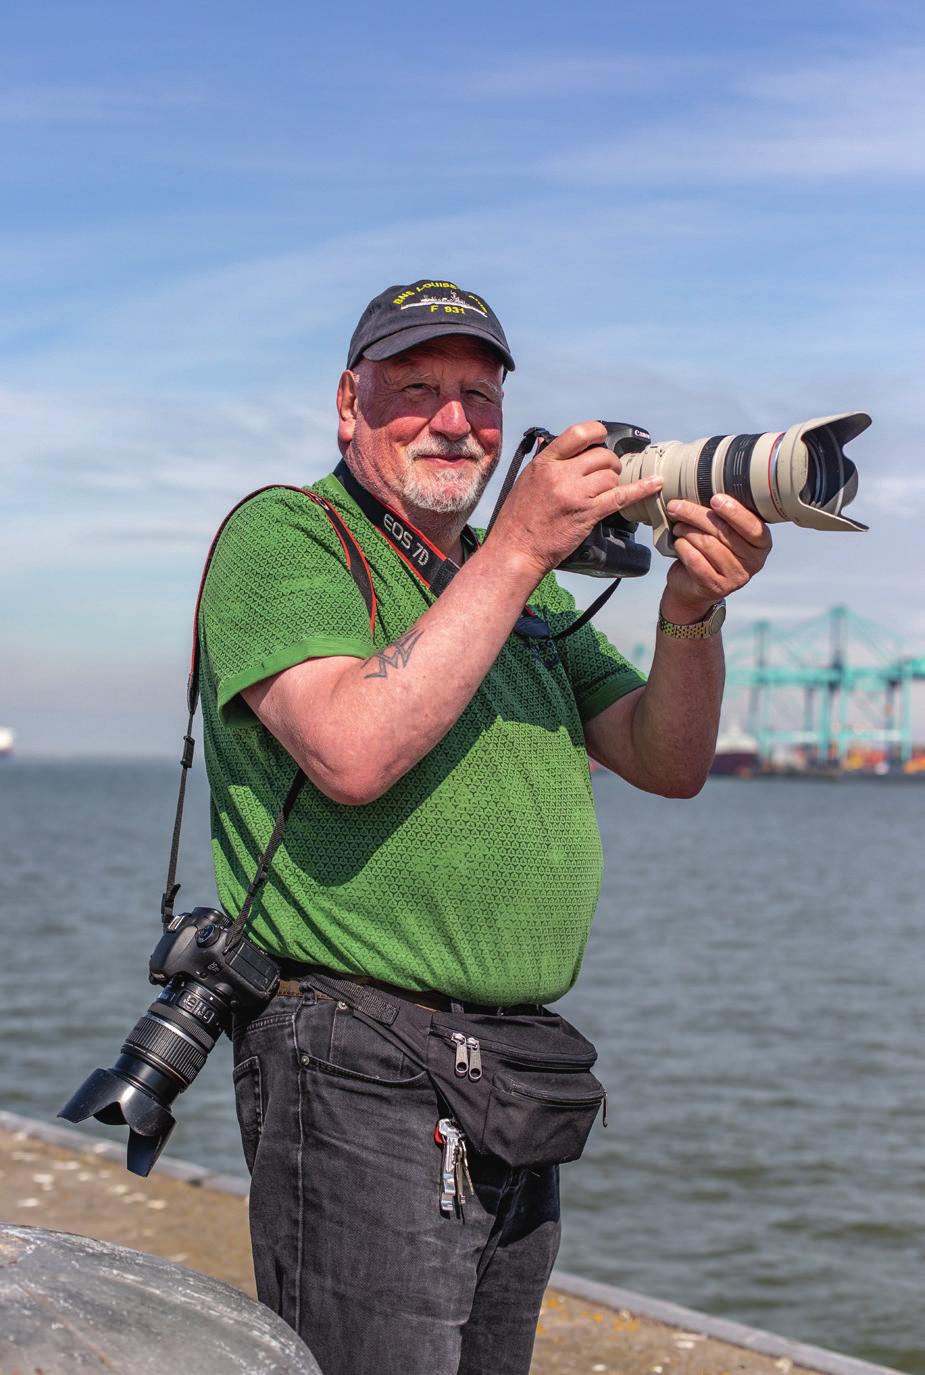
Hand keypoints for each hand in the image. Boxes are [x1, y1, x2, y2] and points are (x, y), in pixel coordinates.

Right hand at [490, 421, 663, 578]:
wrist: (516, 550)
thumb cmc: (517, 520)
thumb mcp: (525, 481)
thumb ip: (546, 465)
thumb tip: (558, 449)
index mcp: (544, 463)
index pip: (578, 434)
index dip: (597, 432)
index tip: (603, 436)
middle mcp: (561, 475)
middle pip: (601, 456)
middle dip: (609, 463)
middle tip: (607, 474)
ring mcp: (576, 494)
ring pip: (611, 476)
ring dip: (614, 482)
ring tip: (607, 491)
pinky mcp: (588, 514)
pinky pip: (621, 496)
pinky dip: (641, 489)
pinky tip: (655, 483)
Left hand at [662, 494, 771, 619]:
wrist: (695, 586)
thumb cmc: (711, 550)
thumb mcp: (725, 531)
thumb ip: (725, 515)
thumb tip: (706, 484)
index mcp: (762, 543)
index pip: (752, 526)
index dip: (734, 512)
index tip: (715, 498)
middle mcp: (754, 562)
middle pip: (724, 532)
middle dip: (696, 515)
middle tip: (676, 506)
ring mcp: (736, 577)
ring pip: (708, 545)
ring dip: (687, 531)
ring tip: (677, 526)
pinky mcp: (716, 587)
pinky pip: (696, 561)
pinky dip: (684, 548)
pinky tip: (679, 543)